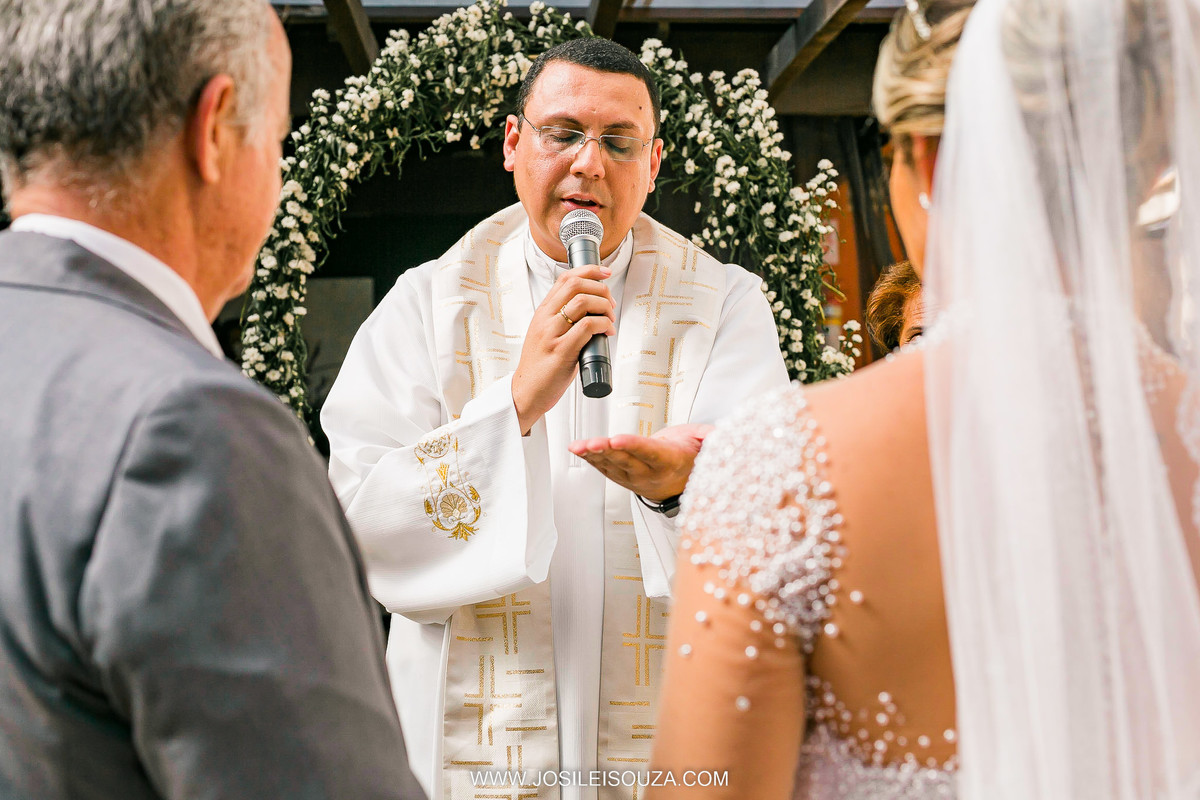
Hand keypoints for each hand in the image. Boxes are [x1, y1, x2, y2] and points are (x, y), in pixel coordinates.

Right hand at [512, 264, 614, 434]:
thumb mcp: (547, 335)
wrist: (526, 392)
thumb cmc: (541, 366)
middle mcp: (545, 319)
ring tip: (609, 320)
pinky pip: (587, 326)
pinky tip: (607, 332)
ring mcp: (552, 334)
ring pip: (583, 302)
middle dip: (601, 289)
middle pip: (576, 284)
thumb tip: (593, 310)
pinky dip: (603, 324)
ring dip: (604, 306)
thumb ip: (563, 320)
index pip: (565, 278)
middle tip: (610, 304)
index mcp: (543, 312)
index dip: (590, 270)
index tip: (606, 272)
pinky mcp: (561, 351)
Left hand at [568, 423, 714, 500]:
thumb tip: (717, 433)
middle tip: (592, 443)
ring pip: (612, 467)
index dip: (633, 446)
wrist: (681, 482)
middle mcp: (650, 474)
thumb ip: (710, 436)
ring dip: (594, 456)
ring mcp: (635, 479)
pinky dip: (590, 459)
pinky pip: (605, 469)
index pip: (649, 453)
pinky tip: (579, 450)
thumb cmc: (688, 457)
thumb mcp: (705, 443)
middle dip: (608, 451)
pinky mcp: (623, 479)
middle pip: (627, 461)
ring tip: (579, 446)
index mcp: (669, 462)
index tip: (618, 439)